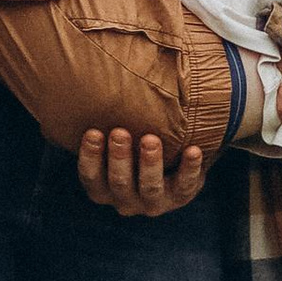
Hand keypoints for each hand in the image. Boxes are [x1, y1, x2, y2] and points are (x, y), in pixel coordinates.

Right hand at [76, 129, 208, 217]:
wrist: (169, 171)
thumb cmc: (132, 150)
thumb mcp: (115, 143)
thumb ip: (104, 123)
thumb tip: (88, 77)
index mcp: (103, 189)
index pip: (90, 177)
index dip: (90, 157)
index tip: (93, 131)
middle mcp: (125, 200)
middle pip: (119, 182)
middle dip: (119, 157)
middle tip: (120, 132)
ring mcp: (153, 203)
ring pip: (150, 187)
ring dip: (149, 163)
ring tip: (151, 139)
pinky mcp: (180, 196)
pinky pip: (186, 184)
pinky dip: (190, 167)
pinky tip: (193, 150)